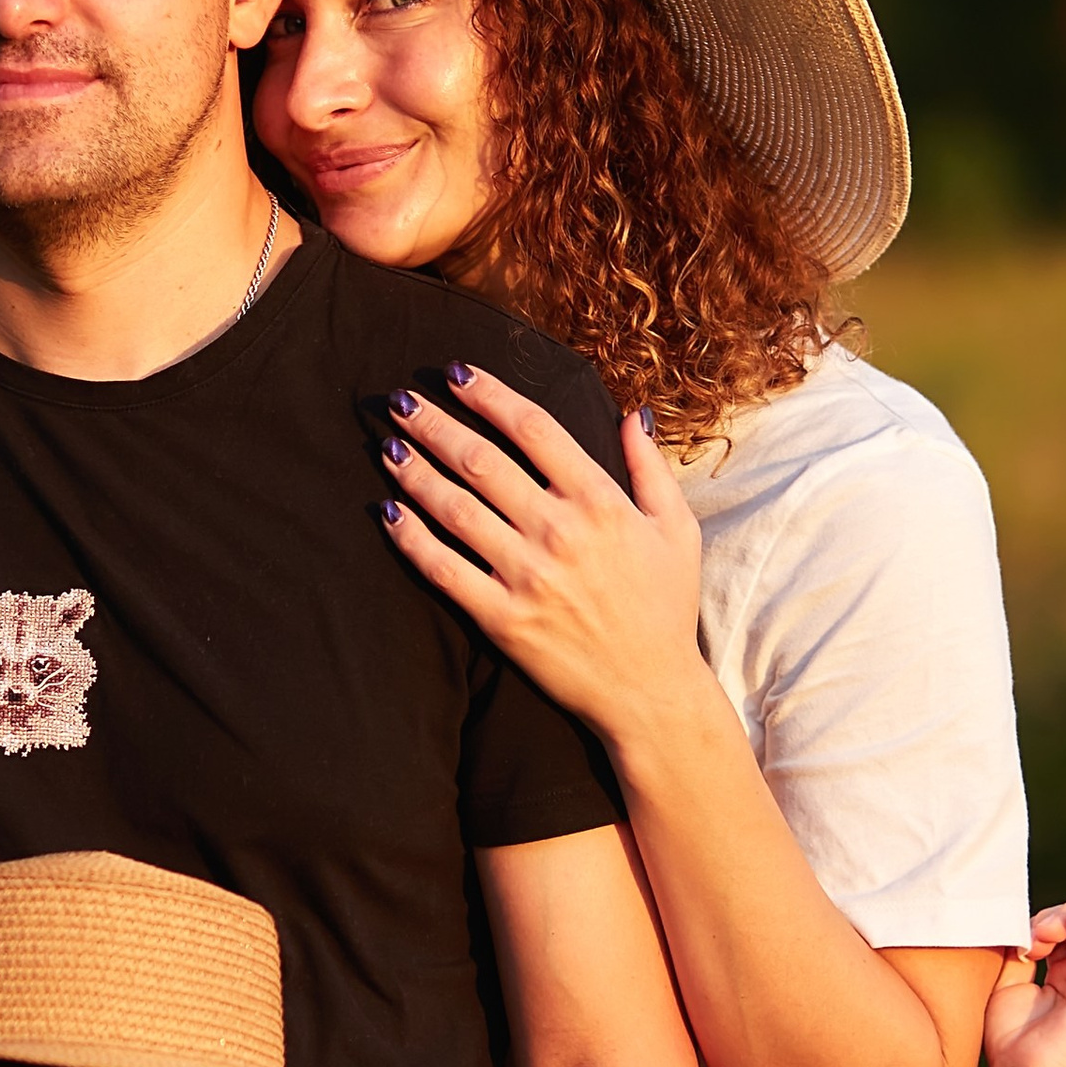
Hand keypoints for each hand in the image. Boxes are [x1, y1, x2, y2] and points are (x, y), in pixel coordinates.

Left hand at [376, 366, 704, 745]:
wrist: (651, 692)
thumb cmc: (666, 608)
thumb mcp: (677, 529)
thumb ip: (650, 468)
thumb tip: (633, 414)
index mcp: (601, 501)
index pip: (533, 428)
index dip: (489, 395)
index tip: (456, 375)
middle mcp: (559, 531)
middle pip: (481, 461)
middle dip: (434, 424)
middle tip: (399, 402)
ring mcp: (527, 576)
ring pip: (454, 509)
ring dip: (414, 472)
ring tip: (388, 447)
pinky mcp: (502, 619)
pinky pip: (444, 570)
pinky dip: (412, 539)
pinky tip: (389, 513)